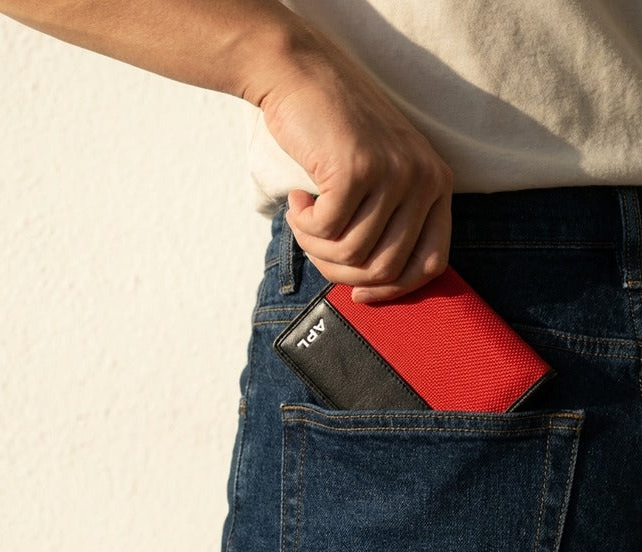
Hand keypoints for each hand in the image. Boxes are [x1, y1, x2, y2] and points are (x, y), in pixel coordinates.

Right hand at [259, 27, 452, 301]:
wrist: (301, 76)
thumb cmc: (336, 135)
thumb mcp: (380, 178)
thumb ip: (388, 224)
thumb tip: (373, 289)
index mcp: (436, 186)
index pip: (431, 265)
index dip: (393, 291)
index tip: (359, 293)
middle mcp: (423, 179)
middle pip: (385, 268)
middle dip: (340, 272)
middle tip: (316, 246)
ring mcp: (393, 172)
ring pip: (352, 254)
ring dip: (316, 246)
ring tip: (304, 219)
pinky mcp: (357, 168)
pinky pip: (327, 230)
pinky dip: (303, 226)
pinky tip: (297, 202)